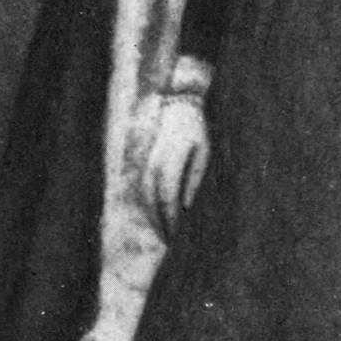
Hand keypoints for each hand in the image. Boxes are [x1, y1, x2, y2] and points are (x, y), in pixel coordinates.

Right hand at [142, 95, 210, 240]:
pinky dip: (143, 198)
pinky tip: (148, 208)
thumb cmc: (194, 127)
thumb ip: (193, 179)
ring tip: (158, 227)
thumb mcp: (202, 152)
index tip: (172, 236)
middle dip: (158, 222)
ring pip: (142, 194)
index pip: (167, 201)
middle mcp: (153, 165)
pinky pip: (139, 183)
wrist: (175, 100)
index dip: (168, 221)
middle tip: (165, 239)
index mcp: (170, 165)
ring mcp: (144, 160)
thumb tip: (185, 206)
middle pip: (151, 202)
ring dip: (149, 213)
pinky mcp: (140, 156)